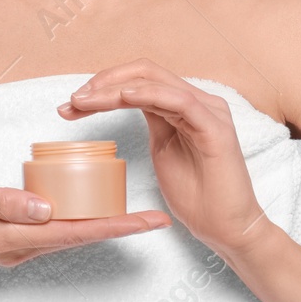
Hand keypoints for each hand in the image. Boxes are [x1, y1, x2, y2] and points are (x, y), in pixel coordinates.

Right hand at [0, 161, 170, 266]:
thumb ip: (3, 200)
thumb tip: (45, 209)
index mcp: (9, 235)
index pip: (73, 231)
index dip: (114, 226)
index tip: (146, 222)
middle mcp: (17, 248)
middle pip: (78, 238)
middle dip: (118, 228)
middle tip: (156, 219)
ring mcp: (13, 248)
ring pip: (67, 238)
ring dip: (100, 227)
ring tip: (134, 216)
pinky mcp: (9, 240)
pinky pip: (52, 233)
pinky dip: (76, 223)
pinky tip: (92, 212)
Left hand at [59, 58, 269, 256]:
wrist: (228, 229)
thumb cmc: (198, 197)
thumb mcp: (165, 152)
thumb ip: (154, 125)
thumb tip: (124, 106)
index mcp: (185, 105)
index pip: (141, 79)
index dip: (104, 84)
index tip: (72, 104)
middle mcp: (199, 101)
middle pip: (145, 72)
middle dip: (103, 82)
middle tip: (72, 101)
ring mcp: (209, 111)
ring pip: (155, 82)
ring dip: (114, 88)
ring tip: (84, 101)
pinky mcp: (214, 127)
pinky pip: (178, 100)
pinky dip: (147, 94)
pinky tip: (122, 98)